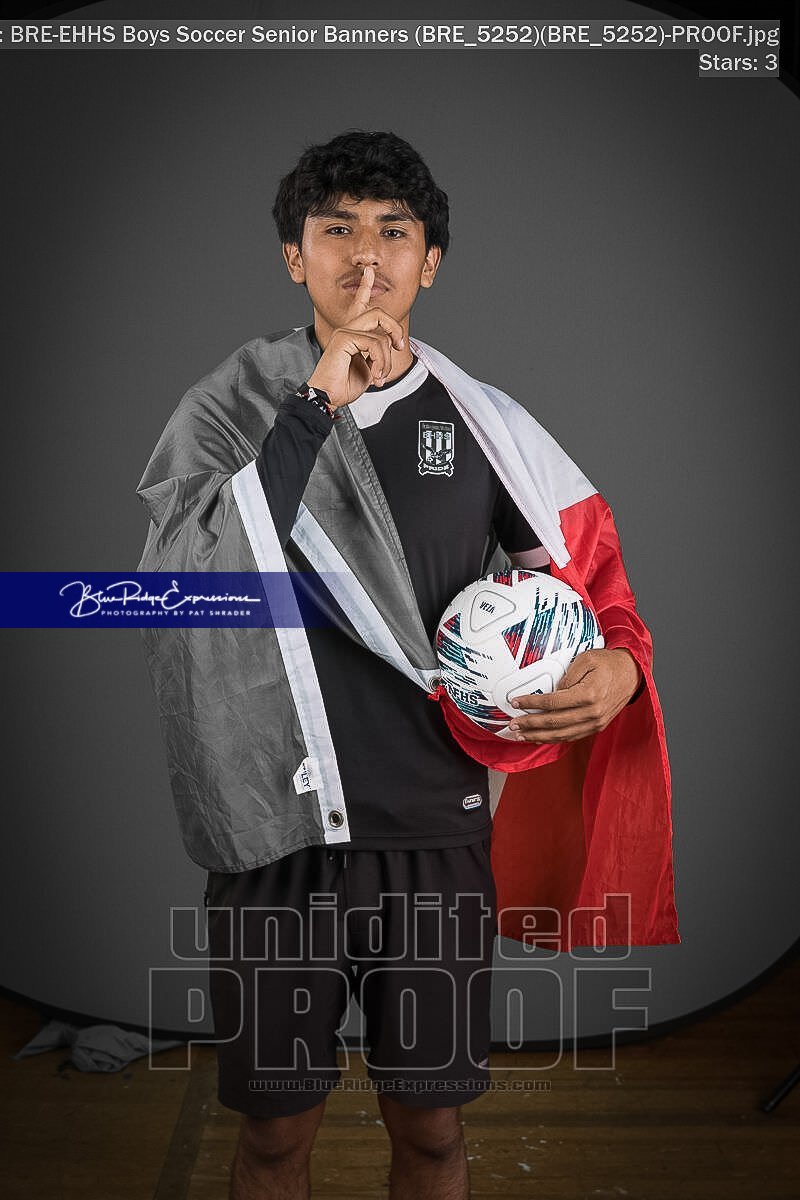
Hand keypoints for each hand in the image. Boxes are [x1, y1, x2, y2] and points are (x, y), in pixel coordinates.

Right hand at [307, 266, 406, 408]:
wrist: (328, 398)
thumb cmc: (344, 386)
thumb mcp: (369, 368)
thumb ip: (377, 354)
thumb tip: (388, 345)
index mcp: (352, 333)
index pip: (359, 304)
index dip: (365, 287)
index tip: (369, 271)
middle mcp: (347, 328)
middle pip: (379, 313)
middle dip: (396, 328)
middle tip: (400, 346)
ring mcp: (344, 331)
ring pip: (381, 335)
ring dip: (387, 360)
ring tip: (380, 376)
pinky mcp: (344, 338)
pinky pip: (375, 344)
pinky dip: (381, 362)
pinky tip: (375, 376)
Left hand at [506, 648, 641, 743]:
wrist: (632, 673)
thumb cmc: (608, 663)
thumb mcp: (586, 659)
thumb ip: (567, 676)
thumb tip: (552, 691)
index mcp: (589, 694)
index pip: (553, 702)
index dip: (532, 703)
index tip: (516, 702)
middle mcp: (592, 712)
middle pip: (555, 722)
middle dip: (530, 724)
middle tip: (513, 724)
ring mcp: (595, 722)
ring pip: (562, 735)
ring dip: (539, 736)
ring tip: (520, 735)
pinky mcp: (596, 727)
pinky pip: (571, 737)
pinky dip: (554, 739)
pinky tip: (539, 737)